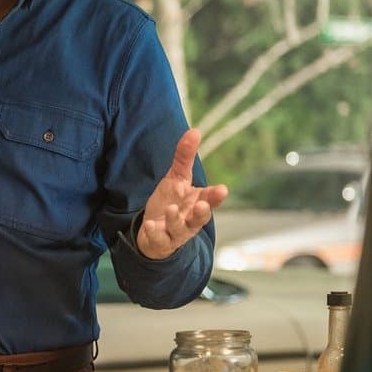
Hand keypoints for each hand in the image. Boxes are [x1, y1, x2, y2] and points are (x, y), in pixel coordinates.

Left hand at [136, 128, 227, 259]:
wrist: (156, 232)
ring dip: (175, 220)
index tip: (222, 189)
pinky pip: (158, 239)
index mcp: (197, 203)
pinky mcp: (160, 241)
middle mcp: (190, 220)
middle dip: (202, 212)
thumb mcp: (177, 179)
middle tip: (203, 204)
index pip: (210, 199)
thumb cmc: (172, 202)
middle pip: (199, 218)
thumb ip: (185, 157)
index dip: (216, 196)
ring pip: (179, 229)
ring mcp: (175, 232)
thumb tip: (195, 130)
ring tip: (171, 209)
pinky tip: (149, 225)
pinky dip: (154, 233)